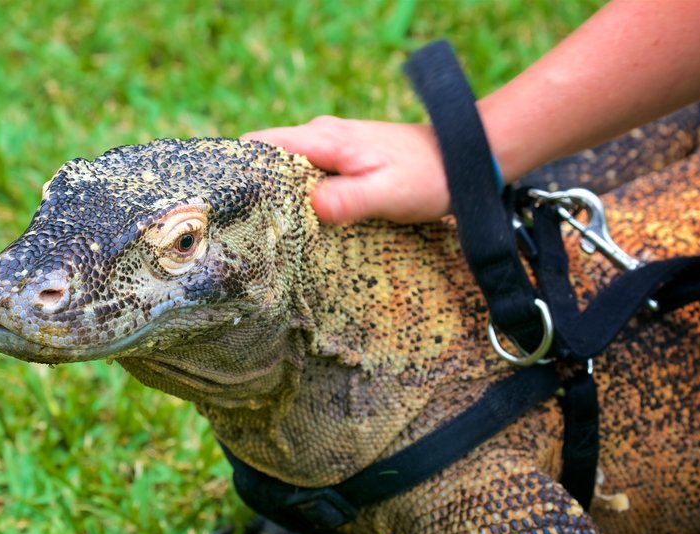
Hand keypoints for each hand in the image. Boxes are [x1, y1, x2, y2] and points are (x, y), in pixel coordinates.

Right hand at [242, 116, 448, 223]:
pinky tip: (304, 222)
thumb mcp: (387, 194)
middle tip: (252, 229)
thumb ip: (346, 200)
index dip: (242, 171)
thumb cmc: (429, 177)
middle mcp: (321, 135)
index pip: (260, 144)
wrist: (465, 158)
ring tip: (274, 231)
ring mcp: (331, 146)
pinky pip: (306, 174)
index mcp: (324, 138)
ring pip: (286, 168)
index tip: (235, 205)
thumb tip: (308, 208)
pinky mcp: (342, 158)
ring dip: (279, 196)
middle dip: (257, 189)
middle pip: (268, 158)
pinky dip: (300, 196)